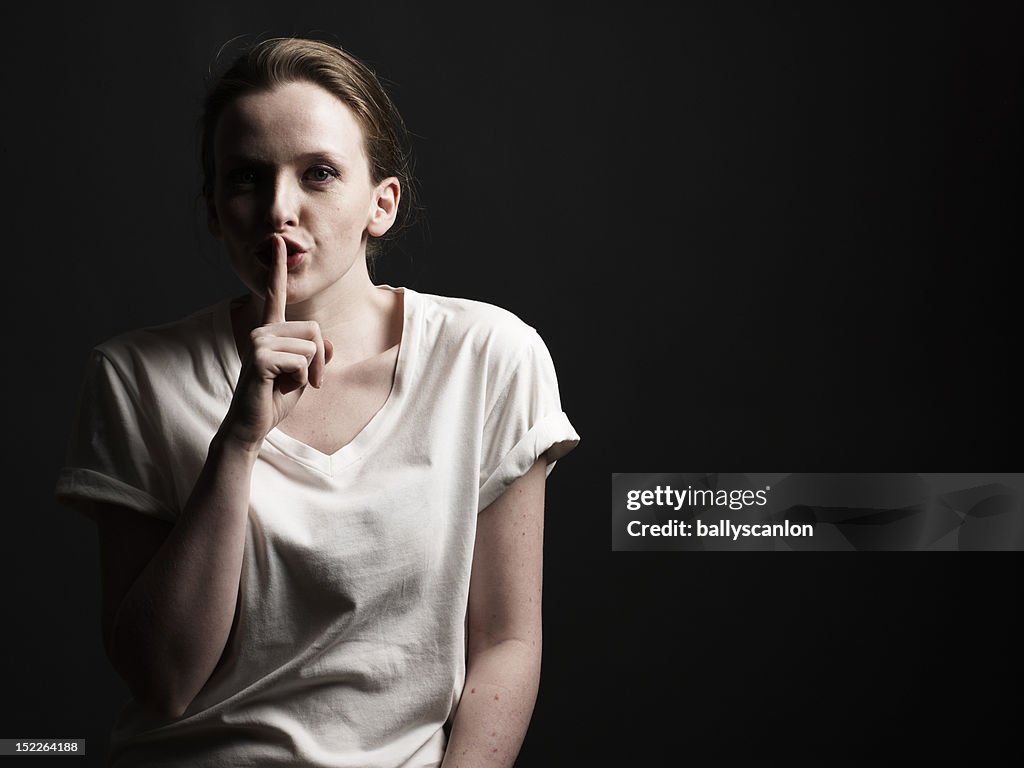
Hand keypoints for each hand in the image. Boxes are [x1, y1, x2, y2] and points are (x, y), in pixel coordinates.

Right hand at [220, 235, 332, 449]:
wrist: (252, 425)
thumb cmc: (274, 398)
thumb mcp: (303, 374)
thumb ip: (316, 354)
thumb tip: (327, 343)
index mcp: (269, 330)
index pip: (276, 294)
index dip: (278, 267)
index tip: (279, 240)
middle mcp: (261, 330)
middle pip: (314, 329)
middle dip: (320, 360)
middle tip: (307, 381)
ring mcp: (257, 342)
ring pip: (310, 347)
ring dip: (309, 372)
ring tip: (286, 384)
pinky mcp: (259, 358)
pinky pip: (301, 362)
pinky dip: (299, 380)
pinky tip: (278, 388)